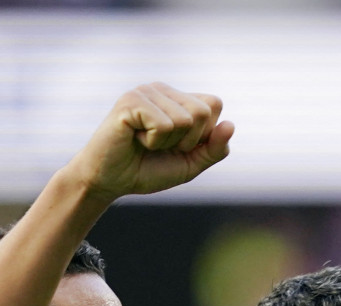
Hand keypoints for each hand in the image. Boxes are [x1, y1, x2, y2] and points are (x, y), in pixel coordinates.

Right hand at [70, 82, 232, 199]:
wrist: (110, 182)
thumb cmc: (147, 170)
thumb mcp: (190, 164)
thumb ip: (214, 148)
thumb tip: (231, 125)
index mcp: (178, 98)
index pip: (214, 104)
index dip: (204, 134)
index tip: (178, 145)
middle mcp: (162, 89)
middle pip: (203, 111)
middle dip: (187, 140)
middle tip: (159, 146)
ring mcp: (145, 91)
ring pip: (185, 120)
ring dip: (167, 143)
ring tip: (145, 143)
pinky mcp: (131, 101)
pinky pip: (164, 124)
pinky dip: (153, 141)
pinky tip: (134, 138)